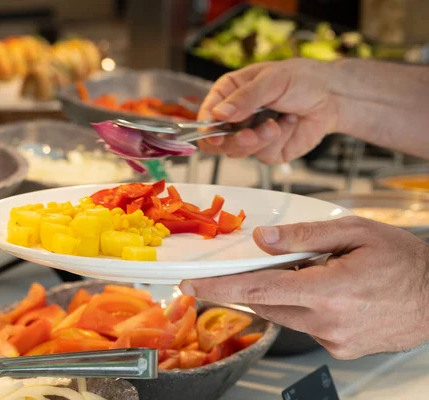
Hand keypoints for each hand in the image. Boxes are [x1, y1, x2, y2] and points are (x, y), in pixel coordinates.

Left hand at [180, 216, 428, 358]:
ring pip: (282, 315)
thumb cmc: (404, 260)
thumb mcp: (354, 232)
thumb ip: (303, 237)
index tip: (190, 285)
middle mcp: (327, 323)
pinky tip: (321, 291)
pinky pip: (303, 326)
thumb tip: (263, 240)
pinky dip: (300, 307)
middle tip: (241, 269)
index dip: (218, 288)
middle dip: (247, 286)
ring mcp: (334, 340)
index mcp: (329, 291)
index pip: (258, 290)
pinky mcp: (340, 348)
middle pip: (265, 303)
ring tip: (301, 273)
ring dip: (276, 294)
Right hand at [197, 58, 340, 163]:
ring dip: (258, 140)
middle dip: (233, 140)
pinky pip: (263, 155)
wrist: (332, 97)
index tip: (215, 134)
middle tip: (249, 135)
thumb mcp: (271, 80)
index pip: (206, 115)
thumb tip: (218, 113)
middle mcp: (235, 117)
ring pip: (238, 151)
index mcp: (229, 94)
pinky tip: (289, 125)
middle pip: (216, 140)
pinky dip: (278, 141)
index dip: (206, 127)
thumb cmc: (302, 79)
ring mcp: (250, 135)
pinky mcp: (267, 150)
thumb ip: (245, 97)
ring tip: (277, 125)